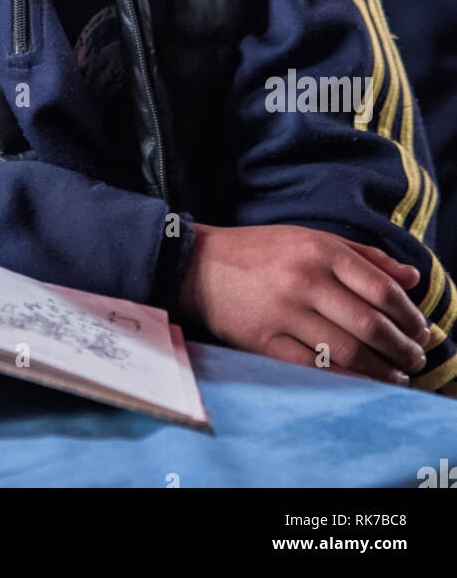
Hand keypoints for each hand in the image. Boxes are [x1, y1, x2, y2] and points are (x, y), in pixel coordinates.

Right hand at [178, 223, 431, 385]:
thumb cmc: (261, 251)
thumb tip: (412, 278)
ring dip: (381, 370)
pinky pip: (314, 369)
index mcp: (319, 249)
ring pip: (347, 351)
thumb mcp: (312, 238)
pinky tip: (362, 382)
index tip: (421, 330)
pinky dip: (346, 380)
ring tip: (397, 375)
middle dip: (402, 348)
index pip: (381, 289)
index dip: (409, 315)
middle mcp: (303, 278)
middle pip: (369, 324)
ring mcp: (282, 312)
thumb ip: (364, 257)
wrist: (199, 264)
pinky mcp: (262, 341)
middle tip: (415, 358)